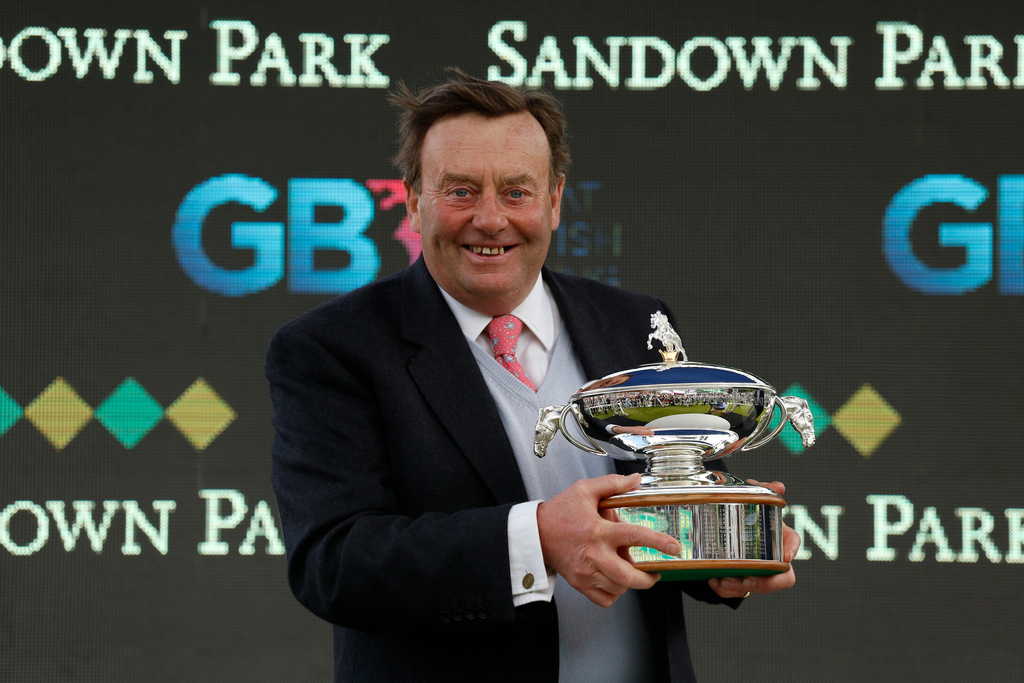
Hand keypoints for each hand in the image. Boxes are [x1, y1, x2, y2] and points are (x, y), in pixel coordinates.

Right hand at [537, 473, 680, 607]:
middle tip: (655, 572)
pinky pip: (604, 599)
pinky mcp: (579, 583)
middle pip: (629, 576)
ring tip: (628, 569)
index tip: (674, 547)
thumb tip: (635, 480)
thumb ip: (612, 484)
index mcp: (598, 530)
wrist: (535, 533)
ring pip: (619, 588)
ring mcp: (586, 572)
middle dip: (648, 579)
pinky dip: (614, 593)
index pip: (635, 536)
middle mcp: (594, 554)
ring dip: (629, 582)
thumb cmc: (560, 511)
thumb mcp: (585, 490)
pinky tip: (614, 579)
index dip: (658, 542)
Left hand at [708, 480, 801, 598]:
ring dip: (739, 587)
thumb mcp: (749, 498)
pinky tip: (712, 579)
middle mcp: (772, 557)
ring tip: (721, 579)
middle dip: (765, 582)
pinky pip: (736, 592)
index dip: (792, 549)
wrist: (721, 524)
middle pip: (781, 578)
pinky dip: (724, 589)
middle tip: (746, 580)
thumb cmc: (743, 512)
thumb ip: (762, 491)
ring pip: (757, 588)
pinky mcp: (741, 581)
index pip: (793, 542)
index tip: (786, 556)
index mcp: (778, 536)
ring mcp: (758, 571)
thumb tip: (778, 486)